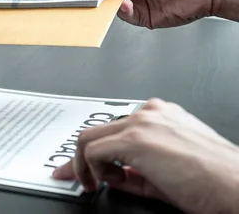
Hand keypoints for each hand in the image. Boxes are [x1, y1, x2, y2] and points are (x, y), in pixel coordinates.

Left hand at [52, 99, 238, 213]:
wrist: (237, 186)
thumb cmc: (216, 182)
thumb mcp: (168, 172)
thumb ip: (139, 170)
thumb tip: (114, 176)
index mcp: (161, 116)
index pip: (117, 129)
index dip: (97, 152)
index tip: (85, 168)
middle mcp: (149, 113)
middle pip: (97, 130)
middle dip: (80, 158)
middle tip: (77, 178)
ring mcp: (141, 123)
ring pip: (89, 138)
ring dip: (86, 165)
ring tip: (96, 184)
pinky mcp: (134, 140)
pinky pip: (93, 151)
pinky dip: (91, 169)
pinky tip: (108, 182)